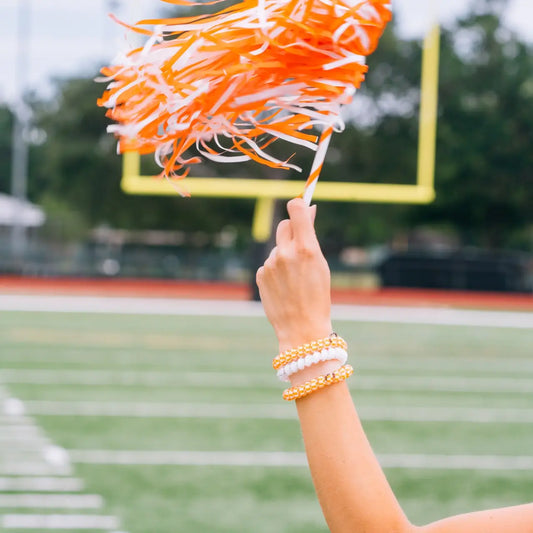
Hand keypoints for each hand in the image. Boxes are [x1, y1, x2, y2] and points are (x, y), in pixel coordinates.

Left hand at [256, 198, 332, 352]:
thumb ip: (311, 237)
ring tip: (295, 278)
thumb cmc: (317, 296)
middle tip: (301, 242)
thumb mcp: (321, 264)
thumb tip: (308, 210)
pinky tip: (284, 286)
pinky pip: (269, 263)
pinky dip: (276, 269)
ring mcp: (270, 264)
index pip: (296, 210)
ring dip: (285, 254)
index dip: (298, 204)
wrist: (301, 327)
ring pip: (277, 247)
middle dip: (292, 229)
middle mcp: (285, 253)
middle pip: (284, 225)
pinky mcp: (261, 274)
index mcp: (306, 249)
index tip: (301, 207)